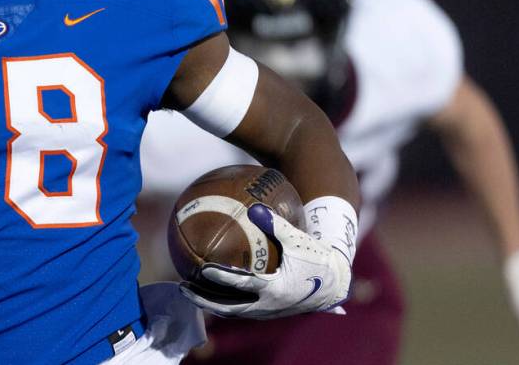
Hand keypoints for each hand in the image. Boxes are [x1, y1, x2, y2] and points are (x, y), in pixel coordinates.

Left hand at [179, 204, 351, 318]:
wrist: (335, 284)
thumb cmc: (316, 258)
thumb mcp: (299, 240)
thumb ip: (276, 224)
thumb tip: (254, 206)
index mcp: (275, 289)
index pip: (242, 285)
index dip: (221, 278)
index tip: (202, 269)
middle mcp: (268, 305)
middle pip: (229, 308)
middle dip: (204, 300)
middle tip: (183, 287)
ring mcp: (268, 312)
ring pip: (232, 312)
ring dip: (210, 304)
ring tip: (190, 292)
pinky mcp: (268, 313)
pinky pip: (240, 309)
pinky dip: (223, 302)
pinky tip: (210, 290)